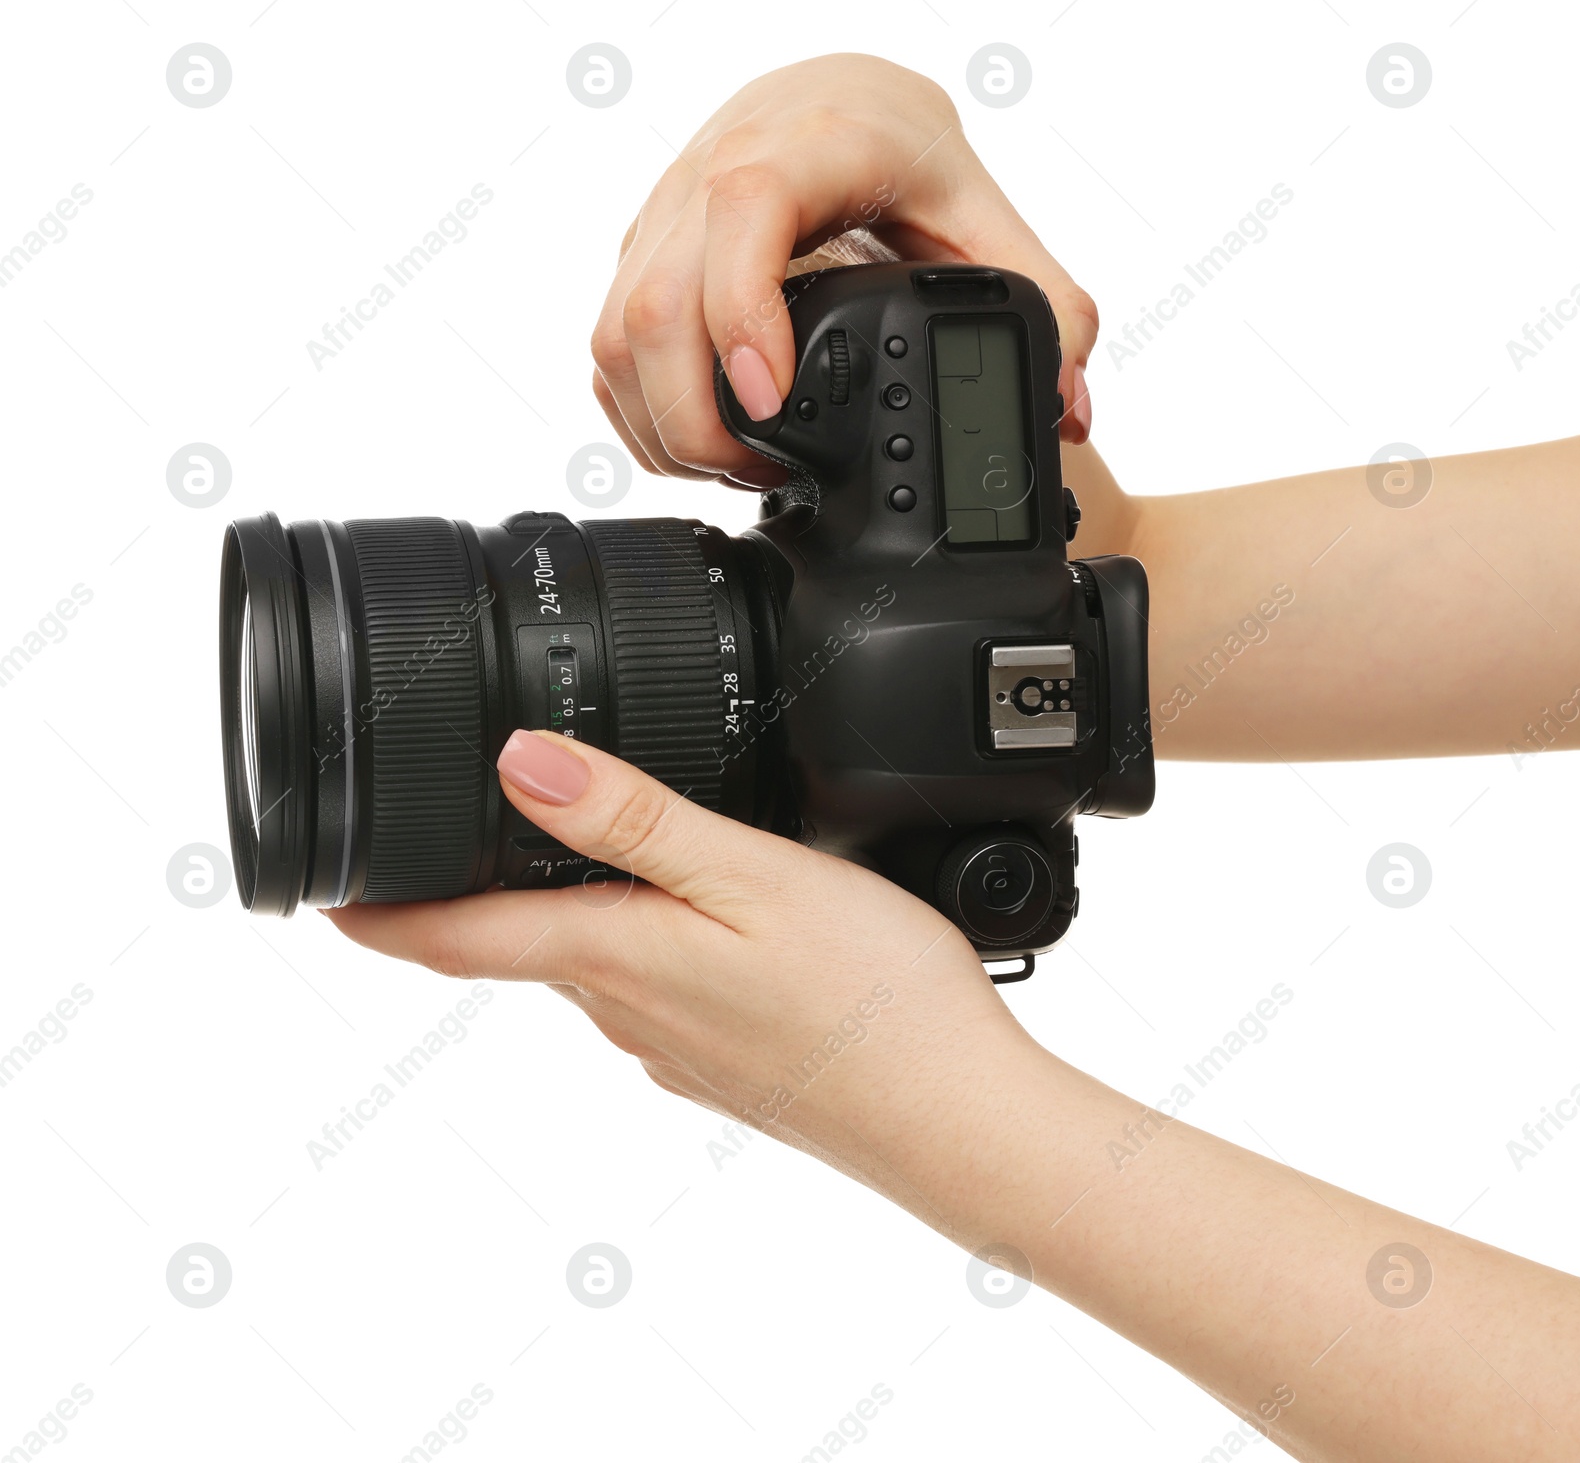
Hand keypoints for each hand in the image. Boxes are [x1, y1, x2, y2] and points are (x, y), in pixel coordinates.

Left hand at [327, 729, 1037, 1203]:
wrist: (959, 1119)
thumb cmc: (871, 1001)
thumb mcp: (751, 876)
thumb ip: (633, 820)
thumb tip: (515, 762)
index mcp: (615, 956)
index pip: (454, 938)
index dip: (375, 913)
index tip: (318, 887)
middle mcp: (625, 1011)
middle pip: (523, 941)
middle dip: (485, 888)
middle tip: (472, 820)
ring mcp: (673, 1046)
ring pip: (593, 962)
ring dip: (572, 909)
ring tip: (590, 847)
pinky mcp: (722, 1064)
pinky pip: (653, 991)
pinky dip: (642, 942)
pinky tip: (700, 921)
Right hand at [589, 52, 1098, 489]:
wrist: (827, 96)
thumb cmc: (895, 146)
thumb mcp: (982, 211)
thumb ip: (1041, 301)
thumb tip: (1069, 408)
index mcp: (797, 153)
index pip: (741, 219)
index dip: (743, 319)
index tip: (773, 407)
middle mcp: (707, 180)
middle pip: (651, 310)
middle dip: (698, 421)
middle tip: (762, 472)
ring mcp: (660, 221)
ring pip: (613, 339)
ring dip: (663, 426)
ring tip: (735, 468)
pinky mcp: (637, 255)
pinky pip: (607, 347)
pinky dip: (639, 412)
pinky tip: (696, 441)